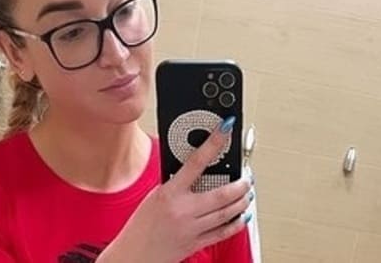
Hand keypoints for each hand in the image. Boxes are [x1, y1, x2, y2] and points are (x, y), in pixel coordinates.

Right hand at [98, 116, 253, 262]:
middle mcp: (183, 210)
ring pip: (227, 213)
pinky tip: (243, 215)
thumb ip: (175, 183)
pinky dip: (237, 223)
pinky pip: (223, 233)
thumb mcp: (154, 196)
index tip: (225, 129)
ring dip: (242, 201)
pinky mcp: (196, 244)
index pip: (196, 162)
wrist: (133, 256)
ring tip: (248, 193)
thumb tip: (195, 168)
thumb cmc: (140, 226)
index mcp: (169, 193)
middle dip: (240, 184)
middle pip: (222, 194)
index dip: (213, 143)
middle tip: (247, 176)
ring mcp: (191, 229)